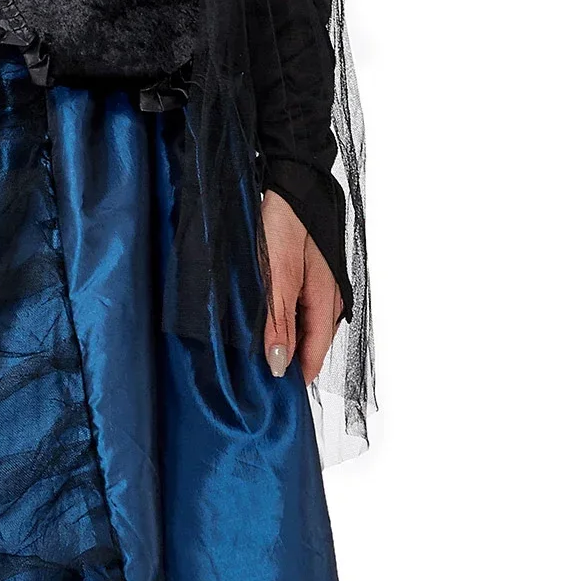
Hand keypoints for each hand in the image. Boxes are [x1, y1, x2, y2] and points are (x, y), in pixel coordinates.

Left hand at [261, 189, 341, 384]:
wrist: (290, 180)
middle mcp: (327, 296)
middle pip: (309, 342)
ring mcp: (317, 284)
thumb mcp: (278, 276)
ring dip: (280, 340)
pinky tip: (260, 323)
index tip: (275, 400)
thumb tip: (280, 367)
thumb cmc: (285, 223)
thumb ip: (279, 322)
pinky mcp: (304, 272)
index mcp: (327, 301)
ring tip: (252, 357)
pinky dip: (279, 320)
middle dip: (287, 361)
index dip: (296, 376)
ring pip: (300, 325)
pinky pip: (294, 307)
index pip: (314, 354)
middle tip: (255, 381)